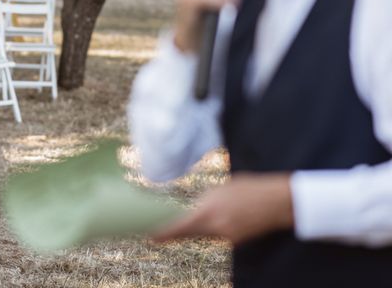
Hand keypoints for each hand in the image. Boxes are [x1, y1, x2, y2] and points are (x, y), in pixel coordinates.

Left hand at [153, 173, 292, 244]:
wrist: (278, 202)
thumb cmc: (248, 188)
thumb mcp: (221, 189)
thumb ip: (204, 200)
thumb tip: (191, 208)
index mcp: (209, 210)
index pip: (180, 226)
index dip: (163, 233)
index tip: (149, 236)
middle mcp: (216, 227)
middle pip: (188, 233)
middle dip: (174, 232)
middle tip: (157, 232)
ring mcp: (227, 236)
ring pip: (202, 235)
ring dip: (193, 229)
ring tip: (187, 219)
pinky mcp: (235, 240)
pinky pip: (215, 235)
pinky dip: (210, 229)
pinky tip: (214, 219)